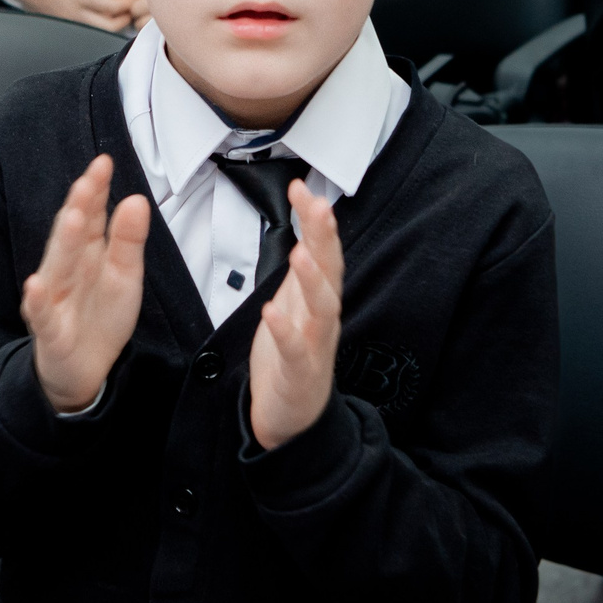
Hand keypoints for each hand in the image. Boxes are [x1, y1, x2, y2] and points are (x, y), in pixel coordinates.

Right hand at [7, 0, 139, 31]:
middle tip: (132, 6)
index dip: (128, 3)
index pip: (113, 8)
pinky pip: (90, 30)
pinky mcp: (65, 25)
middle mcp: (75, 14)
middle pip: (110, 27)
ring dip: (115, 24)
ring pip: (100, 32)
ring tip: (122, 11)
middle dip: (126, 18)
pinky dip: (102, 25)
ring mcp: (69, 22)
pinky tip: (106, 15)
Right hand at [21, 154, 149, 412]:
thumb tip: (136, 198)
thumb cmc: (102, 316)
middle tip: (88, 181)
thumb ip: (128, 239)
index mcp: (87, 253)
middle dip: (79, 208)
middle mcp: (67, 270)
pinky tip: (35, 285)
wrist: (84, 369)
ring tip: (73, 218)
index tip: (104, 162)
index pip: (91, 215)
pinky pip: (42, 315)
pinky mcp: (51, 332)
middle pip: (72, 236)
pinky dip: (37, 301)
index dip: (95, 190)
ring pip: (57, 268)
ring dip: (63, 244)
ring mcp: (55, 299)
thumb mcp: (125, 276)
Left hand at [248, 179, 342, 450]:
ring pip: (322, 308)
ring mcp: (316, 345)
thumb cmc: (293, 353)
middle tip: (318, 205)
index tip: (302, 186)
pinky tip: (271, 312)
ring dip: (312, 280)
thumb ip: (304, 263)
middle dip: (324, 238)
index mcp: (320, 297)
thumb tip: (307, 218)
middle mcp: (324, 317)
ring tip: (300, 253)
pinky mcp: (300, 373)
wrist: (293, 416)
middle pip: (331, 271)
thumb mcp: (296, 300)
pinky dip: (285, 331)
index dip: (315, 219)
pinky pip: (295, 350)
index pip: (323, 249)